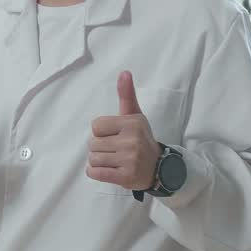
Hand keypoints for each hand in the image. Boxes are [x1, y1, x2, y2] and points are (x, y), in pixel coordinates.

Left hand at [87, 71, 160, 189]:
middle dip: (100, 147)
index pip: (95, 126)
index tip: (115, 135)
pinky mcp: (125, 177)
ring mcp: (129, 160)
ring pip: (92, 158)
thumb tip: (124, 72)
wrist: (159, 168)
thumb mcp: (135, 115)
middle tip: (116, 150)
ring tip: (114, 160)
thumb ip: (127, 95)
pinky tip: (109, 170)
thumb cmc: (140, 138)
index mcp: (131, 123)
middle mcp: (131, 141)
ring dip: (98, 161)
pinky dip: (96, 172)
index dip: (102, 132)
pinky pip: (94, 173)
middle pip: (92, 143)